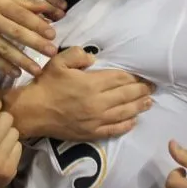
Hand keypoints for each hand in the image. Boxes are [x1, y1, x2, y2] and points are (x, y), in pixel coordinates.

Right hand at [0, 0, 61, 77]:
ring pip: (3, 48)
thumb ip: (24, 3)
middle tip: (52, 52)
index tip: (53, 34)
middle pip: (14, 32)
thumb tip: (48, 10)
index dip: (37, 24)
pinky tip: (17, 73)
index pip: (21, 14)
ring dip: (21, 60)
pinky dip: (3, 66)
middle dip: (35, 43)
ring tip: (37, 70)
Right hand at [22, 47, 152, 139]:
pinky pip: (114, 129)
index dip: (134, 77)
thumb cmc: (46, 85)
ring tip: (149, 102)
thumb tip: (94, 59)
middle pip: (126, 95)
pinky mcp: (91, 132)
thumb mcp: (59, 61)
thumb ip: (78, 54)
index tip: (143, 75)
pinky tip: (133, 121)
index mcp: (91, 84)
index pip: (120, 78)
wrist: (33, 112)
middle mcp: (98, 102)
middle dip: (141, 90)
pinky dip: (126, 125)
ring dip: (139, 107)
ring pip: (124, 113)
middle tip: (152, 87)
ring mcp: (96, 120)